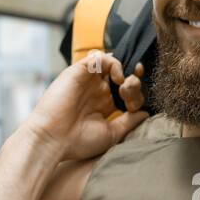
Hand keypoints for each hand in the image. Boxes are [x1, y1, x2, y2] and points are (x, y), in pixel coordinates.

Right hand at [27, 53, 147, 161]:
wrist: (53, 139)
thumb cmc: (78, 141)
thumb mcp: (111, 133)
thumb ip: (129, 122)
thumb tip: (146, 113)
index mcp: (103, 105)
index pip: (127, 92)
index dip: (136, 94)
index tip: (135, 106)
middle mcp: (96, 91)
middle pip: (122, 76)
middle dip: (134, 80)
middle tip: (133, 90)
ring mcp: (88, 81)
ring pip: (113, 64)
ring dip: (125, 71)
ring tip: (125, 85)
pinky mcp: (78, 72)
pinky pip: (99, 57)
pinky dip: (113, 63)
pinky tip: (117, 78)